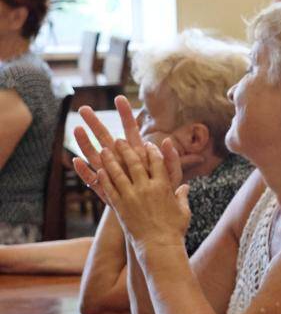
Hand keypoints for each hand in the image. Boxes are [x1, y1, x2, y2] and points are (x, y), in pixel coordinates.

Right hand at [72, 96, 199, 200]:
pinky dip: (84, 171)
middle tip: (84, 109)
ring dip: (85, 143)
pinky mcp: (106, 188)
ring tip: (76, 129)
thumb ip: (172, 159)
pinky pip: (92, 179)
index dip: (126, 115)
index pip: (131, 130)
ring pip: (96, 155)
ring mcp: (112, 173)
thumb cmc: (163, 192)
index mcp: (138, 154)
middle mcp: (122, 160)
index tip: (120, 98)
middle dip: (96, 123)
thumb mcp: (171, 176)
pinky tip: (75, 161)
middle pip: (107, 138)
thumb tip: (168, 141)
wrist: (153, 214)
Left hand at [97, 140, 190, 247]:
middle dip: (126, 150)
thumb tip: (185, 187)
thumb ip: (182, 196)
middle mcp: (146, 188)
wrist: (159, 247)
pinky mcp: (120, 207)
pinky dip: (105, 179)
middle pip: (134, 163)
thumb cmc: (174, 230)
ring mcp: (131, 197)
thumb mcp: (183, 211)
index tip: (146, 144)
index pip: (156, 162)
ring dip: (110, 160)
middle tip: (119, 140)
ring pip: (118, 173)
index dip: (151, 151)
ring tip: (104, 150)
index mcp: (163, 186)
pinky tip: (99, 171)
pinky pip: (110, 189)